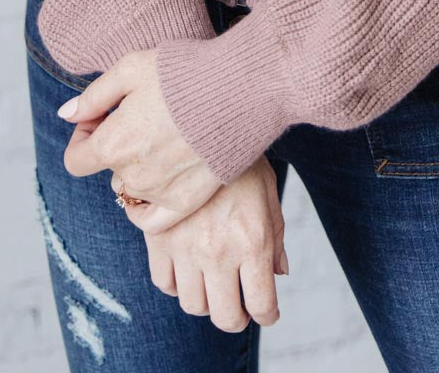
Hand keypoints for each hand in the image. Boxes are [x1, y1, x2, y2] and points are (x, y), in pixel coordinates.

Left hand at [57, 49, 221, 230]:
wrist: (237, 90)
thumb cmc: (183, 73)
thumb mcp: (131, 68)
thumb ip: (94, 96)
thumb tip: (67, 115)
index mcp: (112, 143)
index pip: (75, 159)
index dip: (83, 137)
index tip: (101, 119)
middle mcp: (132, 175)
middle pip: (109, 171)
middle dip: (118, 147)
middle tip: (146, 120)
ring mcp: (159, 193)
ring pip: (133, 190)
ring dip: (139, 169)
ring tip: (166, 140)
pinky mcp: (186, 202)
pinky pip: (153, 220)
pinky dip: (151, 205)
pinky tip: (164, 178)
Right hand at [117, 156, 289, 332]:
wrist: (200, 123)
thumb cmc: (241, 157)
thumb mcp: (268, 192)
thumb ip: (275, 236)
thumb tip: (279, 272)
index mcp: (252, 242)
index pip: (261, 305)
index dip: (266, 314)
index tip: (266, 311)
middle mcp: (218, 251)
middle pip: (224, 316)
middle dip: (235, 316)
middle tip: (239, 304)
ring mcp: (185, 247)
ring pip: (193, 304)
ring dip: (206, 299)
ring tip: (213, 281)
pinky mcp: (158, 237)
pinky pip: (164, 282)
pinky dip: (177, 283)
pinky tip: (187, 266)